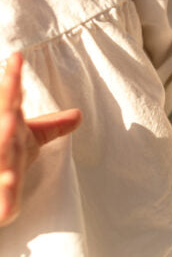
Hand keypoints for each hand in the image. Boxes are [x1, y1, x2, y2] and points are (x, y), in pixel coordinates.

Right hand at [0, 52, 81, 225]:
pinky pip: (2, 198)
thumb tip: (78, 115)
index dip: (12, 80)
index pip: (9, 99)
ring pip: (1, 158)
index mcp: (7, 126)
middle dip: (6, 118)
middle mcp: (1, 142)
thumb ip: (51, 127)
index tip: (16, 57)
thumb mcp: (29, 141)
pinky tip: (10, 183)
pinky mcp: (0, 199)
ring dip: (4, 151)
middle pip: (4, 123)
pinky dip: (5, 195)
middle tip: (12, 111)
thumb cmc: (8, 161)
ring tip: (12, 135)